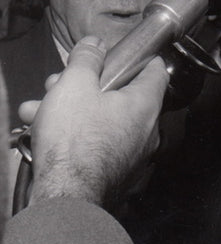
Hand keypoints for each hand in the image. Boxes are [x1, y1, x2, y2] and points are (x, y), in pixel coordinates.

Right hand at [26, 36, 167, 209]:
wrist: (64, 199)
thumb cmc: (74, 144)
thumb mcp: (75, 85)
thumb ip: (87, 59)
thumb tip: (94, 45)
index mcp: (145, 105)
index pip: (156, 71)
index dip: (140, 59)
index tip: (127, 55)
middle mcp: (146, 132)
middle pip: (121, 97)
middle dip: (87, 87)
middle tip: (62, 84)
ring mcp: (132, 156)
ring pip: (103, 122)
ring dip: (72, 111)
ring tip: (40, 109)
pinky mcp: (114, 175)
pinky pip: (96, 146)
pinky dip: (74, 137)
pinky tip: (43, 135)